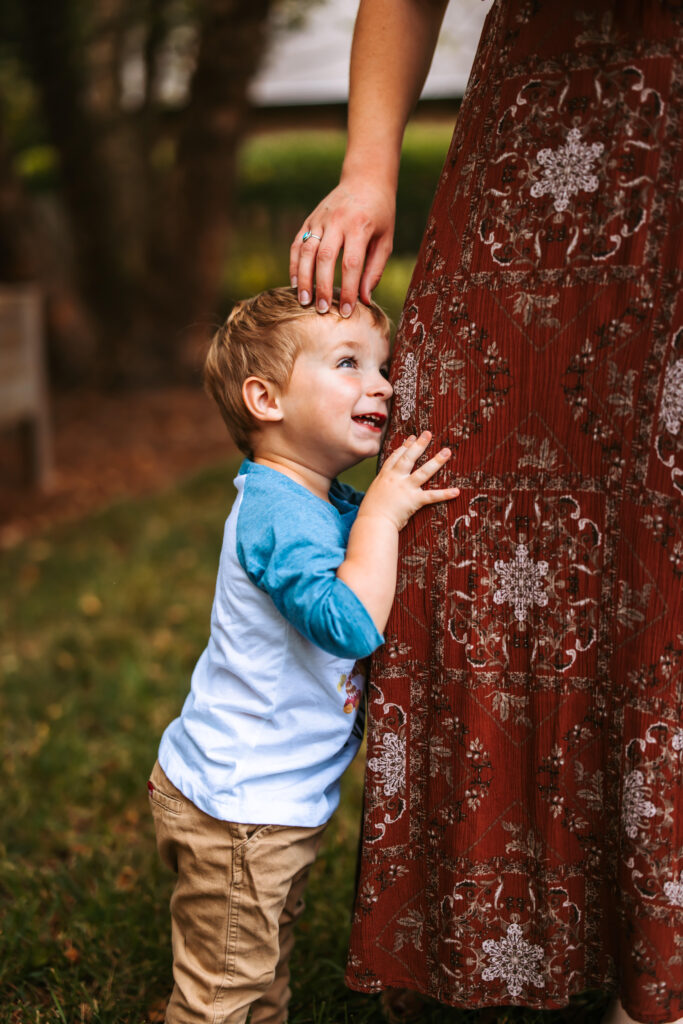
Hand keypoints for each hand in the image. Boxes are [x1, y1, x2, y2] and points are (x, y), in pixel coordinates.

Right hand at [289, 175, 395, 316]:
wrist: (365, 179)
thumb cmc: (380, 214)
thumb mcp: (385, 240)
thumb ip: (374, 270)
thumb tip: (365, 300)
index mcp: (360, 226)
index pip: (351, 264)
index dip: (348, 290)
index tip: (347, 312)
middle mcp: (337, 221)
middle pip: (325, 259)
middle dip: (323, 287)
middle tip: (322, 310)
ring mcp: (320, 219)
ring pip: (307, 251)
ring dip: (304, 278)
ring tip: (304, 301)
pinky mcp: (310, 219)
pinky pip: (297, 244)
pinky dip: (294, 264)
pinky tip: (295, 283)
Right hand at [358, 432, 459, 530]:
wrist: (372, 522)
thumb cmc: (370, 513)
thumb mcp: (373, 494)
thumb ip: (382, 488)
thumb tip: (386, 488)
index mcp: (385, 476)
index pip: (396, 457)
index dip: (404, 446)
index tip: (411, 438)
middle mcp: (396, 479)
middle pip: (409, 457)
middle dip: (419, 445)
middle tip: (428, 434)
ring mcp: (405, 488)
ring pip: (424, 471)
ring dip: (437, 461)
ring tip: (446, 451)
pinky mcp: (413, 500)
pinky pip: (432, 496)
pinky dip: (445, 494)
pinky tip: (456, 491)